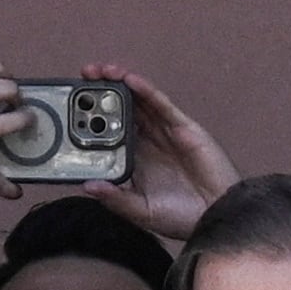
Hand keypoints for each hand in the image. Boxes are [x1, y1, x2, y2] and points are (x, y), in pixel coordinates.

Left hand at [78, 64, 237, 239]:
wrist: (218, 218)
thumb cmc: (183, 218)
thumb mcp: (142, 212)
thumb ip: (116, 200)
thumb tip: (87, 186)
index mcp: (135, 160)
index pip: (109, 131)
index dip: (92, 116)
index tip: (72, 104)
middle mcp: (148, 142)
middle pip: (122, 109)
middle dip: (103, 91)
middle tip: (84, 74)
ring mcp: (165, 133)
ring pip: (140, 102)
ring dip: (121, 83)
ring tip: (102, 71)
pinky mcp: (184, 128)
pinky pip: (162, 105)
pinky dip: (146, 91)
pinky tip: (131, 80)